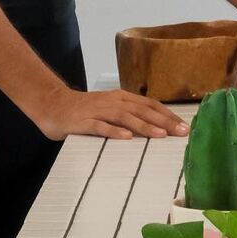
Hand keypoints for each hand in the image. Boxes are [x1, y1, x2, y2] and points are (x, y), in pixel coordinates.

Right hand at [32, 84, 189, 141]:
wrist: (53, 104)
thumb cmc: (85, 110)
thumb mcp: (110, 109)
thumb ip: (128, 115)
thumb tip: (153, 127)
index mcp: (122, 98)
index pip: (150, 104)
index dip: (167, 114)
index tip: (183, 125)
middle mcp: (114, 101)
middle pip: (143, 110)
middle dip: (163, 121)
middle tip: (180, 132)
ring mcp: (98, 111)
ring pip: (126, 117)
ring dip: (144, 126)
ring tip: (160, 135)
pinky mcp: (83, 121)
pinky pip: (100, 126)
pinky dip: (114, 132)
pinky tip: (126, 138)